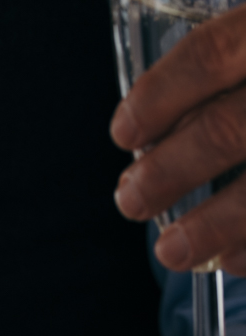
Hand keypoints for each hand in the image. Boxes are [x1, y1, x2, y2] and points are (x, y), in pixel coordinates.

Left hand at [111, 5, 245, 273]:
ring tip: (173, 252)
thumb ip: (223, 61)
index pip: (214, 53)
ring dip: (216, 226)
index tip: (124, 134)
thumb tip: (154, 130)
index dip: (161, 97)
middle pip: (232, 128)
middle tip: (131, 201)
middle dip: (172, 172)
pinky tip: (235, 259)